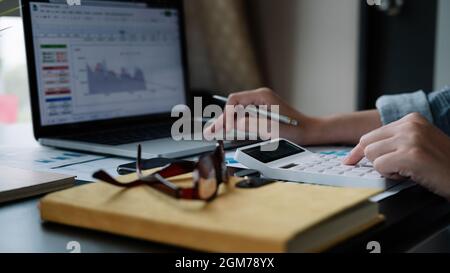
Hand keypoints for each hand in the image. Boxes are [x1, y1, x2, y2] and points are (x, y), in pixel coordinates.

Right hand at [203, 88, 321, 144]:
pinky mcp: (262, 112)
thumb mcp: (271, 128)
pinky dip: (235, 123)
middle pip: (233, 106)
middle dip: (221, 119)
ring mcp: (260, 104)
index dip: (225, 115)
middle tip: (209, 131)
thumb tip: (233, 123)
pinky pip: (243, 116)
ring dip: (226, 122)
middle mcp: (260, 97)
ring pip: (237, 111)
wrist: (310, 131)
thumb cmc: (295, 129)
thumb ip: (251, 124)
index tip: (221, 128)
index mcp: (262, 96)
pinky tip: (228, 131)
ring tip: (213, 132)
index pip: (235, 101)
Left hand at [344, 113, 449, 199]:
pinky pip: (379, 166)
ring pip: (371, 154)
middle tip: (392, 169)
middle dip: (372, 159)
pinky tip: (409, 174)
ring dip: (384, 168)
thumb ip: (395, 141)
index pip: (371, 134)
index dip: (359, 150)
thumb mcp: (419, 143)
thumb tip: (364, 150)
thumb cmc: (442, 165)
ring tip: (406, 169)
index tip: (349, 159)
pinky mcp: (410, 155)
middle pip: (366, 142)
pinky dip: (390, 175)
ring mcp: (410, 138)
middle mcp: (410, 125)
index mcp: (411, 119)